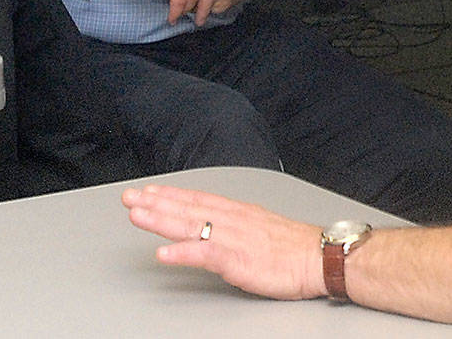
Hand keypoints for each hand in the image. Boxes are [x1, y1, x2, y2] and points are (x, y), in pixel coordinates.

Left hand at [123, 185, 325, 299]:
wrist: (322, 256)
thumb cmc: (295, 247)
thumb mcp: (262, 227)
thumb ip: (237, 225)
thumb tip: (218, 227)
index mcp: (238, 212)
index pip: (198, 198)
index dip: (170, 194)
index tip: (148, 191)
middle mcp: (232, 220)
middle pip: (187, 208)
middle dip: (155, 202)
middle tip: (129, 197)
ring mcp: (233, 238)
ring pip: (191, 225)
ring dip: (161, 219)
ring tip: (136, 215)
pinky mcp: (238, 260)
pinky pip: (205, 255)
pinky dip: (183, 253)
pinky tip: (163, 254)